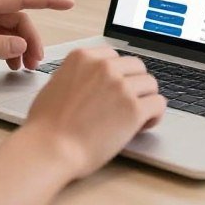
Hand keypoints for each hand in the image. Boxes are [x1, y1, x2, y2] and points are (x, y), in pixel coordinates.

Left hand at [0, 0, 74, 81]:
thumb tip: (21, 43)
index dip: (48, 1)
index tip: (68, 4)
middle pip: (18, 19)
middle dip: (32, 39)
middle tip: (35, 63)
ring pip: (10, 29)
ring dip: (21, 45)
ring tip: (24, 67)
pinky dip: (9, 48)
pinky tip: (10, 63)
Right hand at [24, 47, 166, 179]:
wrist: (50, 148)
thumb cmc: (46, 125)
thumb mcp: (56, 84)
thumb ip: (78, 75)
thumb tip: (91, 81)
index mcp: (83, 57)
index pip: (115, 56)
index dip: (118, 73)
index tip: (116, 87)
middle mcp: (104, 67)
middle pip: (136, 66)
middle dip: (135, 84)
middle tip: (128, 103)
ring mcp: (121, 86)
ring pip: (150, 83)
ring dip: (146, 98)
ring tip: (137, 117)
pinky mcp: (134, 109)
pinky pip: (158, 103)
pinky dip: (154, 115)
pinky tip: (144, 125)